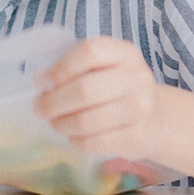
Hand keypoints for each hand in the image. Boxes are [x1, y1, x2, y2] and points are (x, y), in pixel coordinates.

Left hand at [36, 37, 161, 157]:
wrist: (154, 118)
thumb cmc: (116, 89)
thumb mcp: (103, 68)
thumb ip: (73, 68)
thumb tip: (39, 79)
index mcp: (125, 53)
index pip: (89, 52)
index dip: (61, 67)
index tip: (43, 81)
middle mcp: (137, 77)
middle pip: (85, 89)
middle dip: (53, 102)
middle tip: (40, 108)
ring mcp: (141, 108)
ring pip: (87, 120)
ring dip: (62, 123)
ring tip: (55, 122)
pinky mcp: (137, 137)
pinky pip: (94, 142)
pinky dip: (76, 140)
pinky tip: (73, 136)